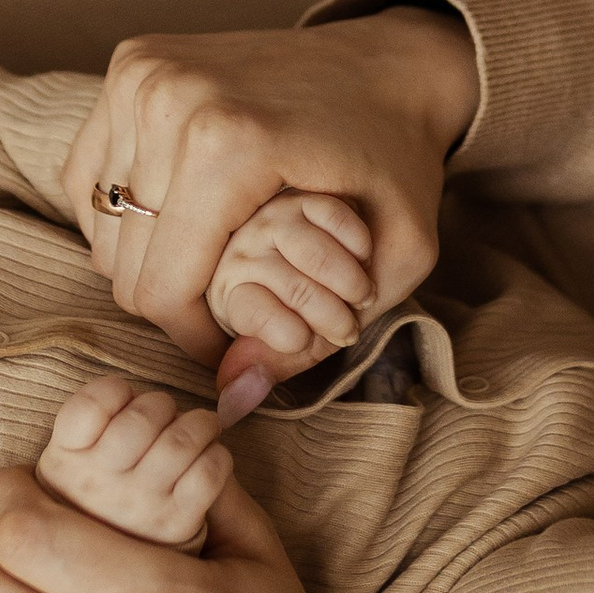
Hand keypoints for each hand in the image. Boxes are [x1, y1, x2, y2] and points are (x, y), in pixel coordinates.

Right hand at [36, 372, 232, 550]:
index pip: (90, 405)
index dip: (114, 391)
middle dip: (162, 406)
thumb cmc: (94, 499)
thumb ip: (87, 424)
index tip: (124, 399)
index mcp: (63, 462)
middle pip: (143, 417)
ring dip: (200, 424)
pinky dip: (217, 456)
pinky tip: (208, 460)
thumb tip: (129, 390)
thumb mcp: (67, 463)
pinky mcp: (176, 525)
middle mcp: (96, 485)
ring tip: (200, 428)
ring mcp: (138, 507)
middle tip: (165, 415)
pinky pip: (209, 472)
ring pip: (182, 441)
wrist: (107, 574)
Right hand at [62, 11, 477, 391]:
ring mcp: (142, 75)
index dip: (195, 339)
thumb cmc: (396, 160)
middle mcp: (170, 99)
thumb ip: (314, 337)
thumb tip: (232, 393)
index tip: (234, 344)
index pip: (162, 288)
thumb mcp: (395, 258)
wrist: (387, 62)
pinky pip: (88, 177)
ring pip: (102, 226)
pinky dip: (124, 213)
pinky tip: (179, 219)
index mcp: (228, 142)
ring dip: (149, 257)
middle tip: (229, 300)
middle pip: (124, 262)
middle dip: (175, 302)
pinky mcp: (129, 64)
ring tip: (213, 257)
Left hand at [205, 193, 373, 418]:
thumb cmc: (310, 303)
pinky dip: (358, 242)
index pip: (251, 313)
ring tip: (361, 294)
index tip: (305, 339)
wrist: (338, 240)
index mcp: (229, 287)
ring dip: (351, 283)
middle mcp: (241, 246)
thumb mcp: (292, 335)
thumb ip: (271, 360)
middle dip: (333, 318)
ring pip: (316, 255)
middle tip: (348, 327)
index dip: (287, 337)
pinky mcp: (304, 188)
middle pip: (296, 292)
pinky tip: (364, 253)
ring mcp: (271, 214)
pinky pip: (333, 216)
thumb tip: (230, 403)